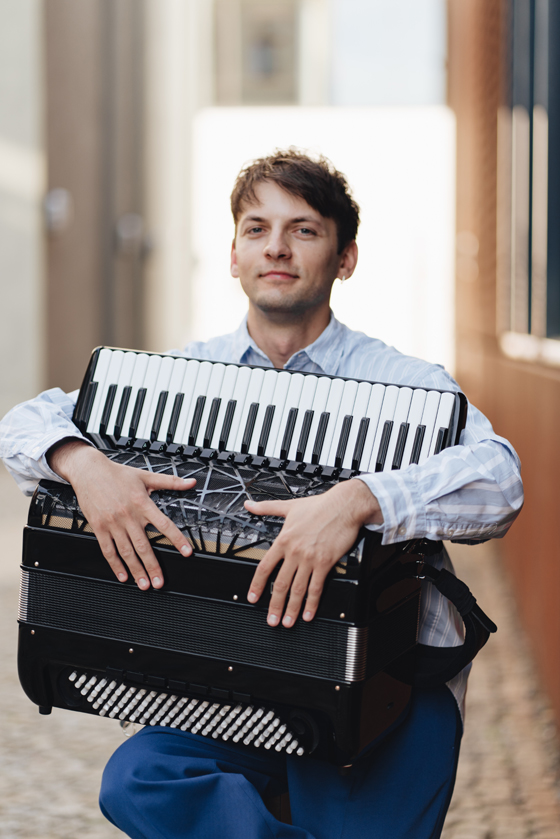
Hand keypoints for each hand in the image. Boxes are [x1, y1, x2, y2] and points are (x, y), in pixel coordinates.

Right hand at [48, 440, 194, 589]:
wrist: (89, 470)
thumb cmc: (117, 474)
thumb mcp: (146, 476)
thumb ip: (171, 482)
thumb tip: (191, 482)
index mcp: (142, 504)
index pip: (164, 525)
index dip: (177, 540)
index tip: (187, 553)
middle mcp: (128, 516)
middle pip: (144, 546)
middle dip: (153, 566)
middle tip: (160, 582)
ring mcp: (113, 523)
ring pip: (127, 552)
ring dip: (136, 570)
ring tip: (144, 584)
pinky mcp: (99, 528)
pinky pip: (108, 550)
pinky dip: (115, 565)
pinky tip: (122, 576)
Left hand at [244, 479, 382, 627]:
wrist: (344, 506)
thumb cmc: (319, 506)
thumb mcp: (289, 506)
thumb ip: (266, 507)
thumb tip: (250, 505)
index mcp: (283, 540)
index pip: (264, 567)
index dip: (257, 585)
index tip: (253, 598)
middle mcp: (294, 552)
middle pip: (280, 584)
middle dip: (274, 605)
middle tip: (271, 620)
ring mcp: (310, 559)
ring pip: (297, 590)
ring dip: (291, 609)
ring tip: (287, 622)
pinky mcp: (325, 563)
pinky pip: (317, 587)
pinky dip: (312, 603)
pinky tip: (309, 613)